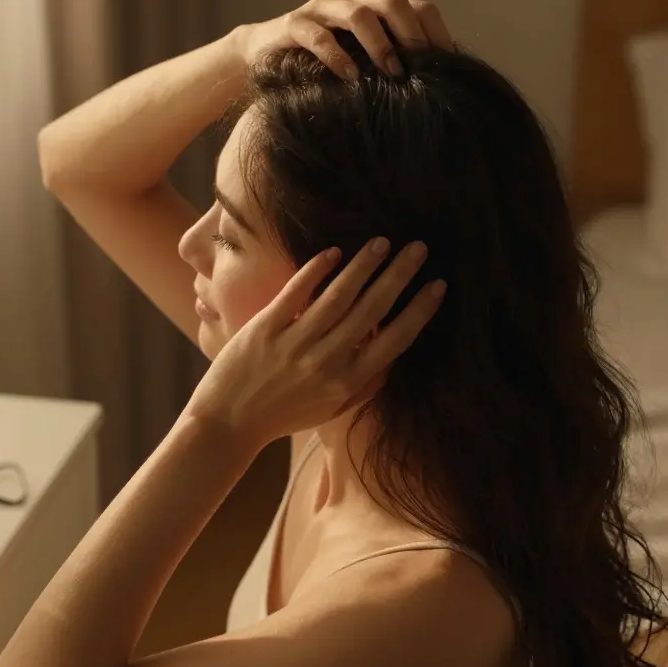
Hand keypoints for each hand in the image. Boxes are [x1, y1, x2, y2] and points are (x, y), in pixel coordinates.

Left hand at [183, 238, 445, 450]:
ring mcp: (295, 343)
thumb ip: (362, 382)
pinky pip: (296, 292)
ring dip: (364, 265)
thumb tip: (392, 352)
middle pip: (373, 309)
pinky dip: (317, 269)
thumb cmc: (283, 415)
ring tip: (382, 242)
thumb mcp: (331, 407)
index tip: (439, 285)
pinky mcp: (265, 328)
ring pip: (338, 295)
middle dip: (399, 275)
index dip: (420, 310)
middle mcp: (326, 362)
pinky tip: (334, 252)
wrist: (228, 424)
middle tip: (419, 248)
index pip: (395, 339)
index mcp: (348, 383)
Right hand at [235, 0, 453, 79]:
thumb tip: (436, 81)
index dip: (435, 32)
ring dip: (379, 45)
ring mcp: (320, 7)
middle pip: (390, 2)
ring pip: (358, 14)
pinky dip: (338, 57)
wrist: (265, 54)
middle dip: (410, 35)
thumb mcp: (362, 54)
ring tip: (391, 74)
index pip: (416, 5)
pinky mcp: (293, 24)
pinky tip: (350, 78)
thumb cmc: (324, 60)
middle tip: (422, 67)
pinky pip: (319, 36)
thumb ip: (392, 56)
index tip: (448, 64)